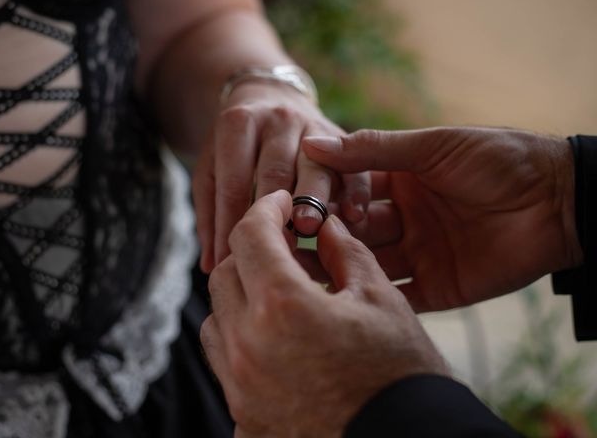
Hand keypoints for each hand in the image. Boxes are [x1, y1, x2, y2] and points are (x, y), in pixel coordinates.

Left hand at [192, 82, 369, 271]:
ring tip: (312, 229)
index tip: (231, 260)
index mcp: (238, 124)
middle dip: (276, 209)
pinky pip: (352, 165)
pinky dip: (355, 191)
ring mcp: (311, 126)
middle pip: (276, 169)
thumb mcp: (211, 168)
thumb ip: (210, 213)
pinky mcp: (340, 136)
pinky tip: (353, 217)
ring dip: (315, 198)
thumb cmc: (236, 146)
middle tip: (276, 246)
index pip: (233, 181)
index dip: (231, 222)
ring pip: (317, 165)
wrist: (270, 97)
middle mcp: (277, 120)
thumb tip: (211, 265)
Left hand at [200, 190, 446, 437]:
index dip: (266, 209)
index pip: (250, 235)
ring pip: (216, 320)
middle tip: (286, 250)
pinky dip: (242, 342)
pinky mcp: (244, 419)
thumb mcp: (380, 300)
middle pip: (225, 274)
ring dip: (240, 297)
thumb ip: (345, 251)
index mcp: (283, 307)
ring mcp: (241, 387)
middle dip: (251, 251)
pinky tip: (277, 343)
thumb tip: (325, 225)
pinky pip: (225, 366)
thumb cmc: (403, 376)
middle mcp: (248, 347)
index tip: (281, 204)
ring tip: (280, 298)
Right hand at [302, 127, 583, 311]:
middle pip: (354, 229)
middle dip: (327, 235)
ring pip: (369, 263)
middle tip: (293, 243)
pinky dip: (374, 299)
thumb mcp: (432, 147)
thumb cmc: (497, 159)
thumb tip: (313, 142)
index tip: (298, 204)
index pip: (350, 189)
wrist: (559, 200)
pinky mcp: (439, 287)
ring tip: (306, 274)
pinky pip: (401, 296)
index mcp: (400, 181)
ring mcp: (420, 254)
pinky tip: (343, 302)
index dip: (327, 196)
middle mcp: (404, 219)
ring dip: (341, 267)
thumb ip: (372, 149)